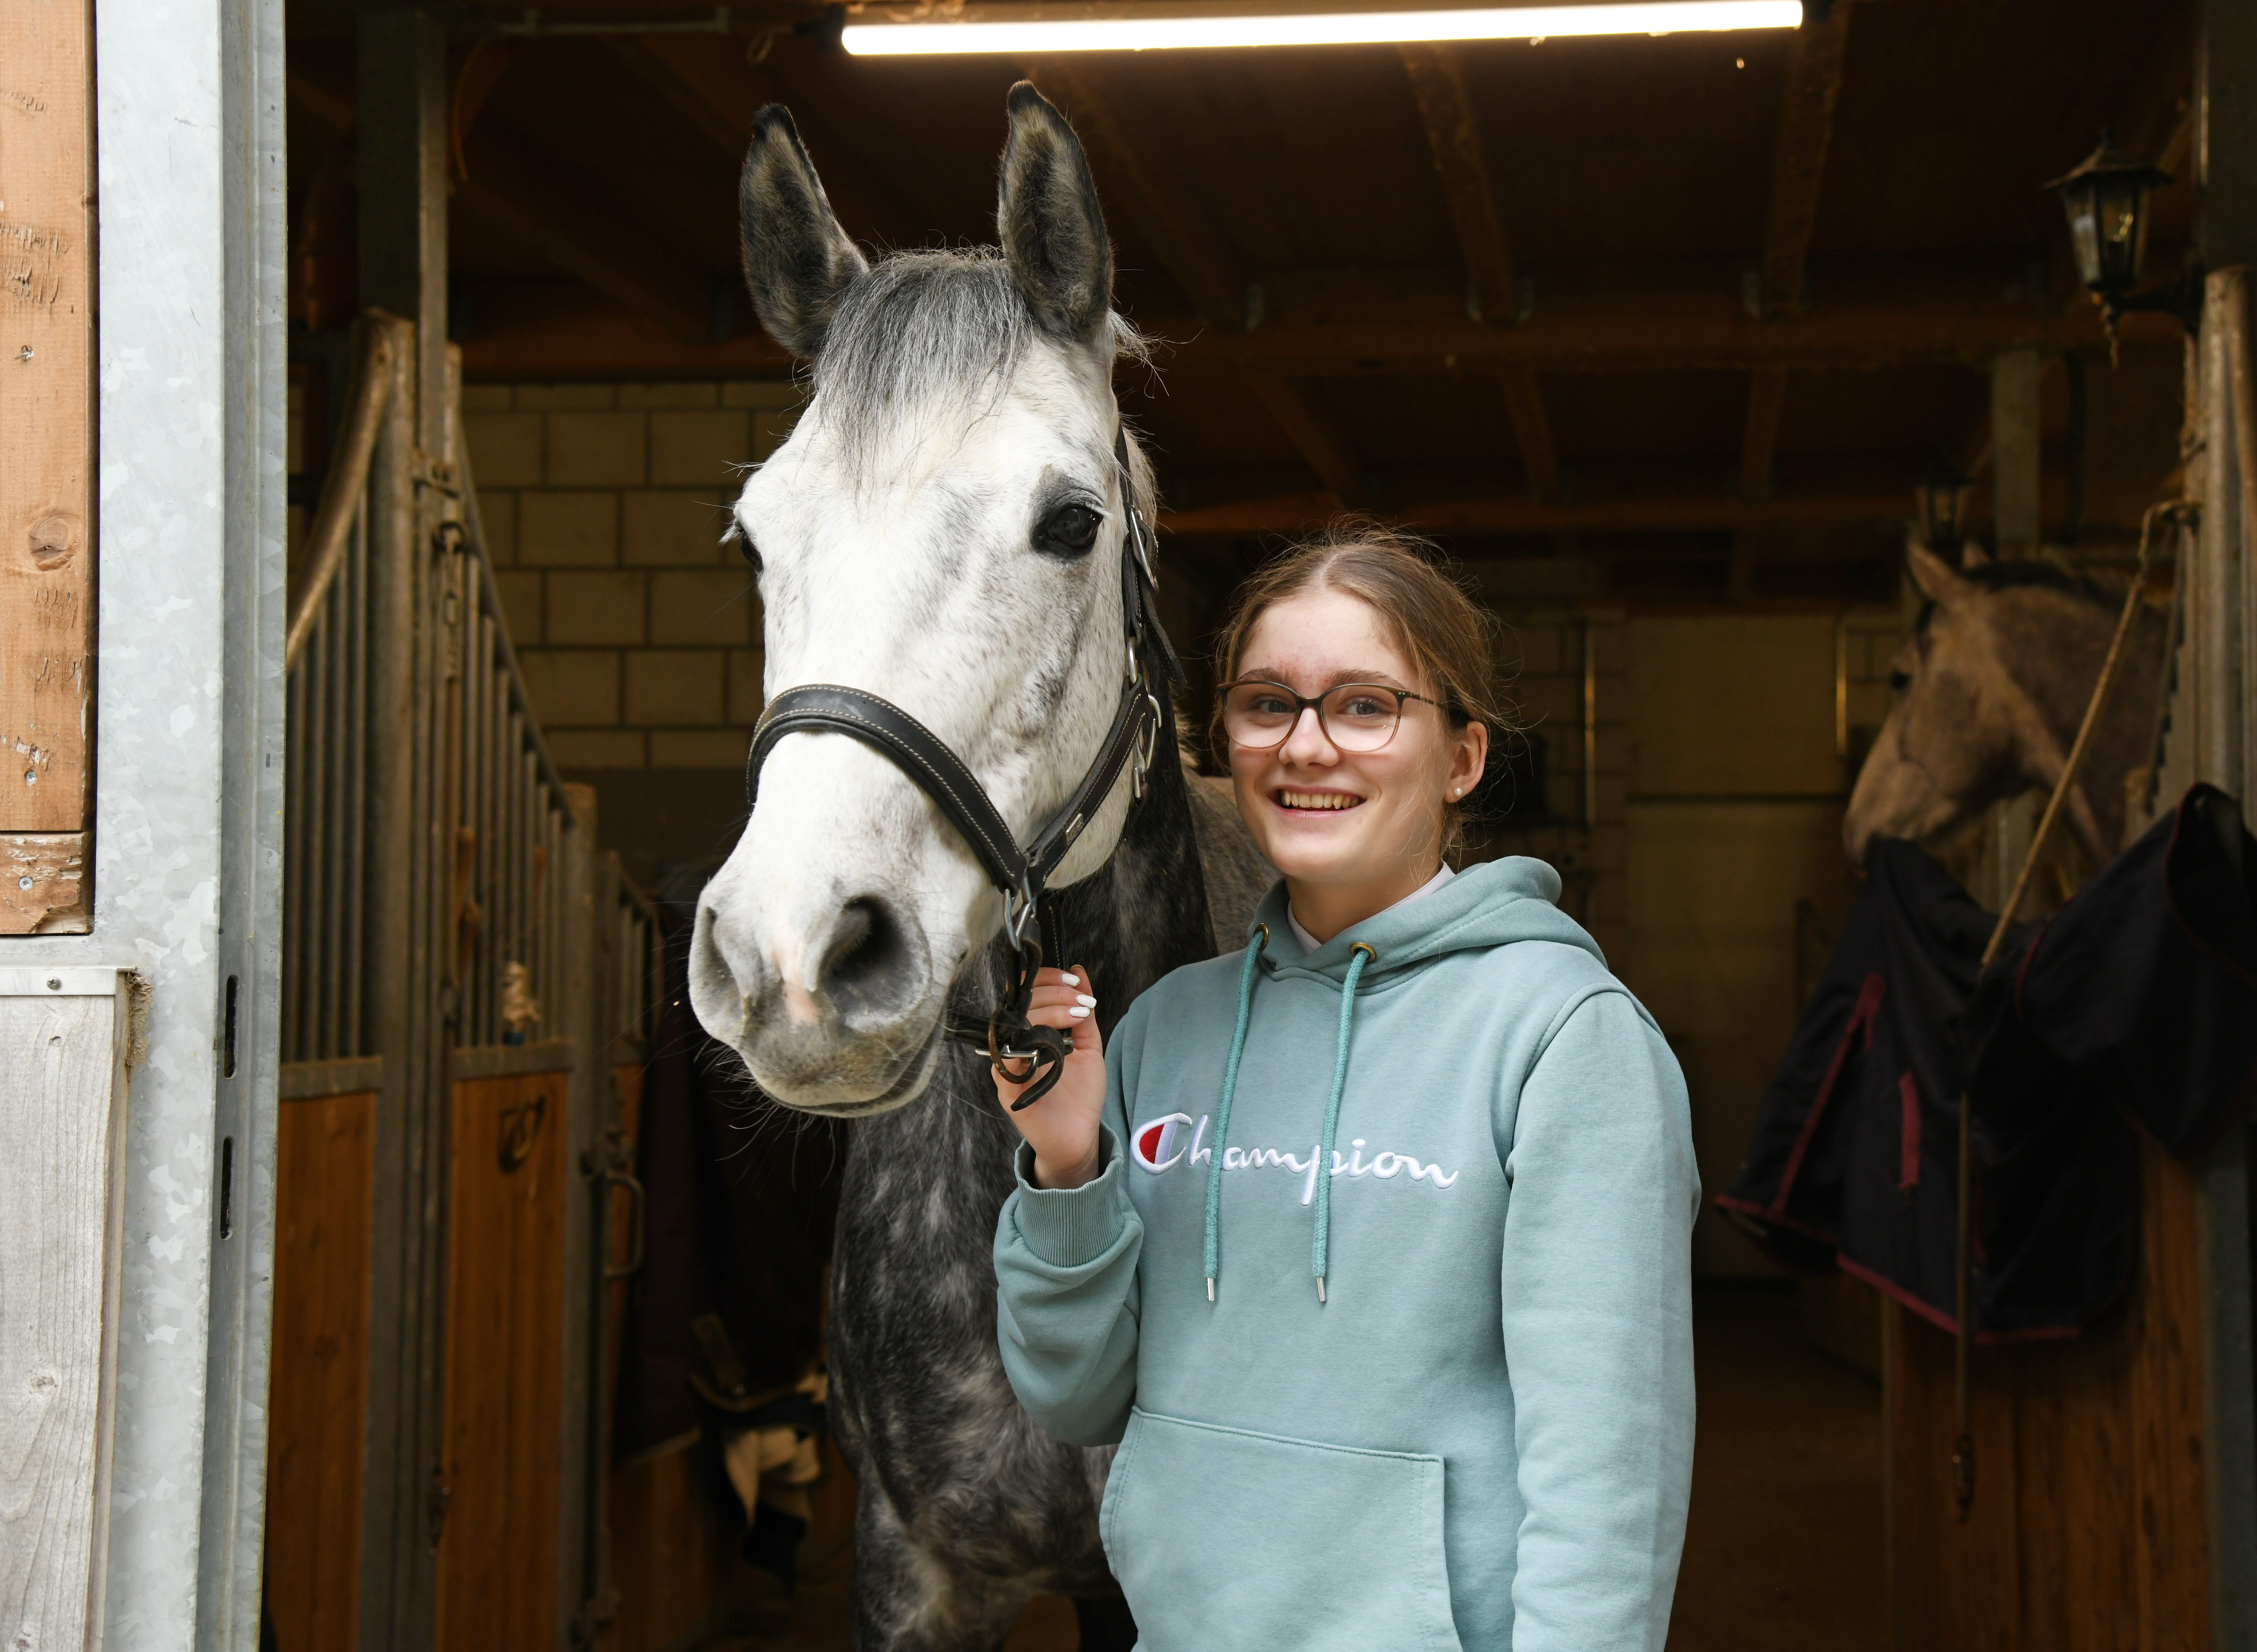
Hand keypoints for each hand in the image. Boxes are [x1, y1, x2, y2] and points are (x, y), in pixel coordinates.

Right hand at [994, 964, 1106, 1188]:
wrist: (1078, 1137)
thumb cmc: (1080, 1095)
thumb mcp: (1089, 1046)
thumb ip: (1083, 1011)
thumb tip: (1079, 970)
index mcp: (1030, 1030)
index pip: (1026, 992)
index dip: (1047, 979)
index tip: (1074, 980)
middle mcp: (1014, 1044)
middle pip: (1019, 1004)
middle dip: (1054, 994)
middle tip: (1080, 999)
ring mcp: (1008, 1066)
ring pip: (1013, 1025)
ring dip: (1047, 1013)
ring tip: (1077, 1015)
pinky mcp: (1007, 1089)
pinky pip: (1006, 1060)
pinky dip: (1030, 1046)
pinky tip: (1058, 1045)